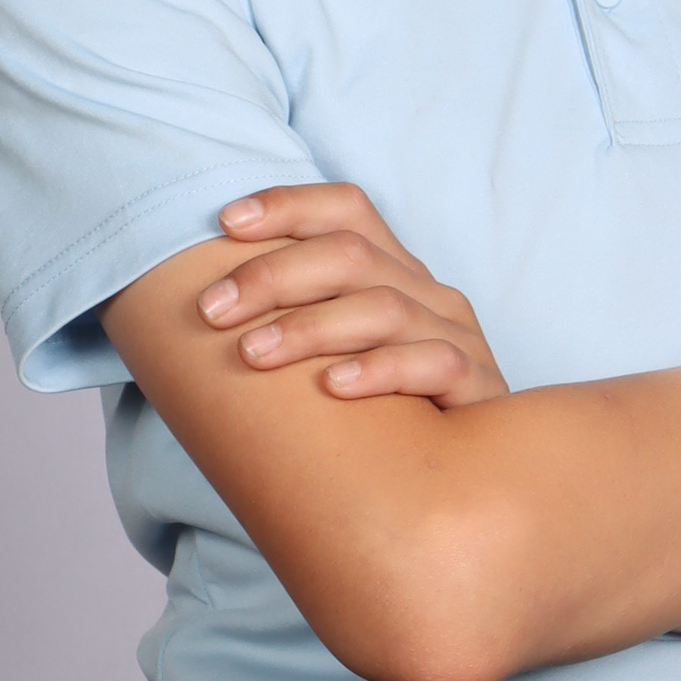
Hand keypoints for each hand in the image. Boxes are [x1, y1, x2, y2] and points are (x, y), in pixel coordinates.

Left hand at [194, 183, 508, 407]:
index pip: (347, 208)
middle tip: (213, 310)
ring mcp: (456, 335)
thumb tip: (201, 307)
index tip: (225, 222)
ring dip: (310, 326)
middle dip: (273, 275)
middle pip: (352, 253)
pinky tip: (333, 386)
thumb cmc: (380, 411)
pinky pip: (433, 364)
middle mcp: (427, 292)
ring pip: (383, 306)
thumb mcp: (338, 350)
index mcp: (393, 269)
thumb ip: (293, 320)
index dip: (288, 204)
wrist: (468, 476)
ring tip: (253, 353)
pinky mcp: (478, 387)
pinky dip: (379, 370)